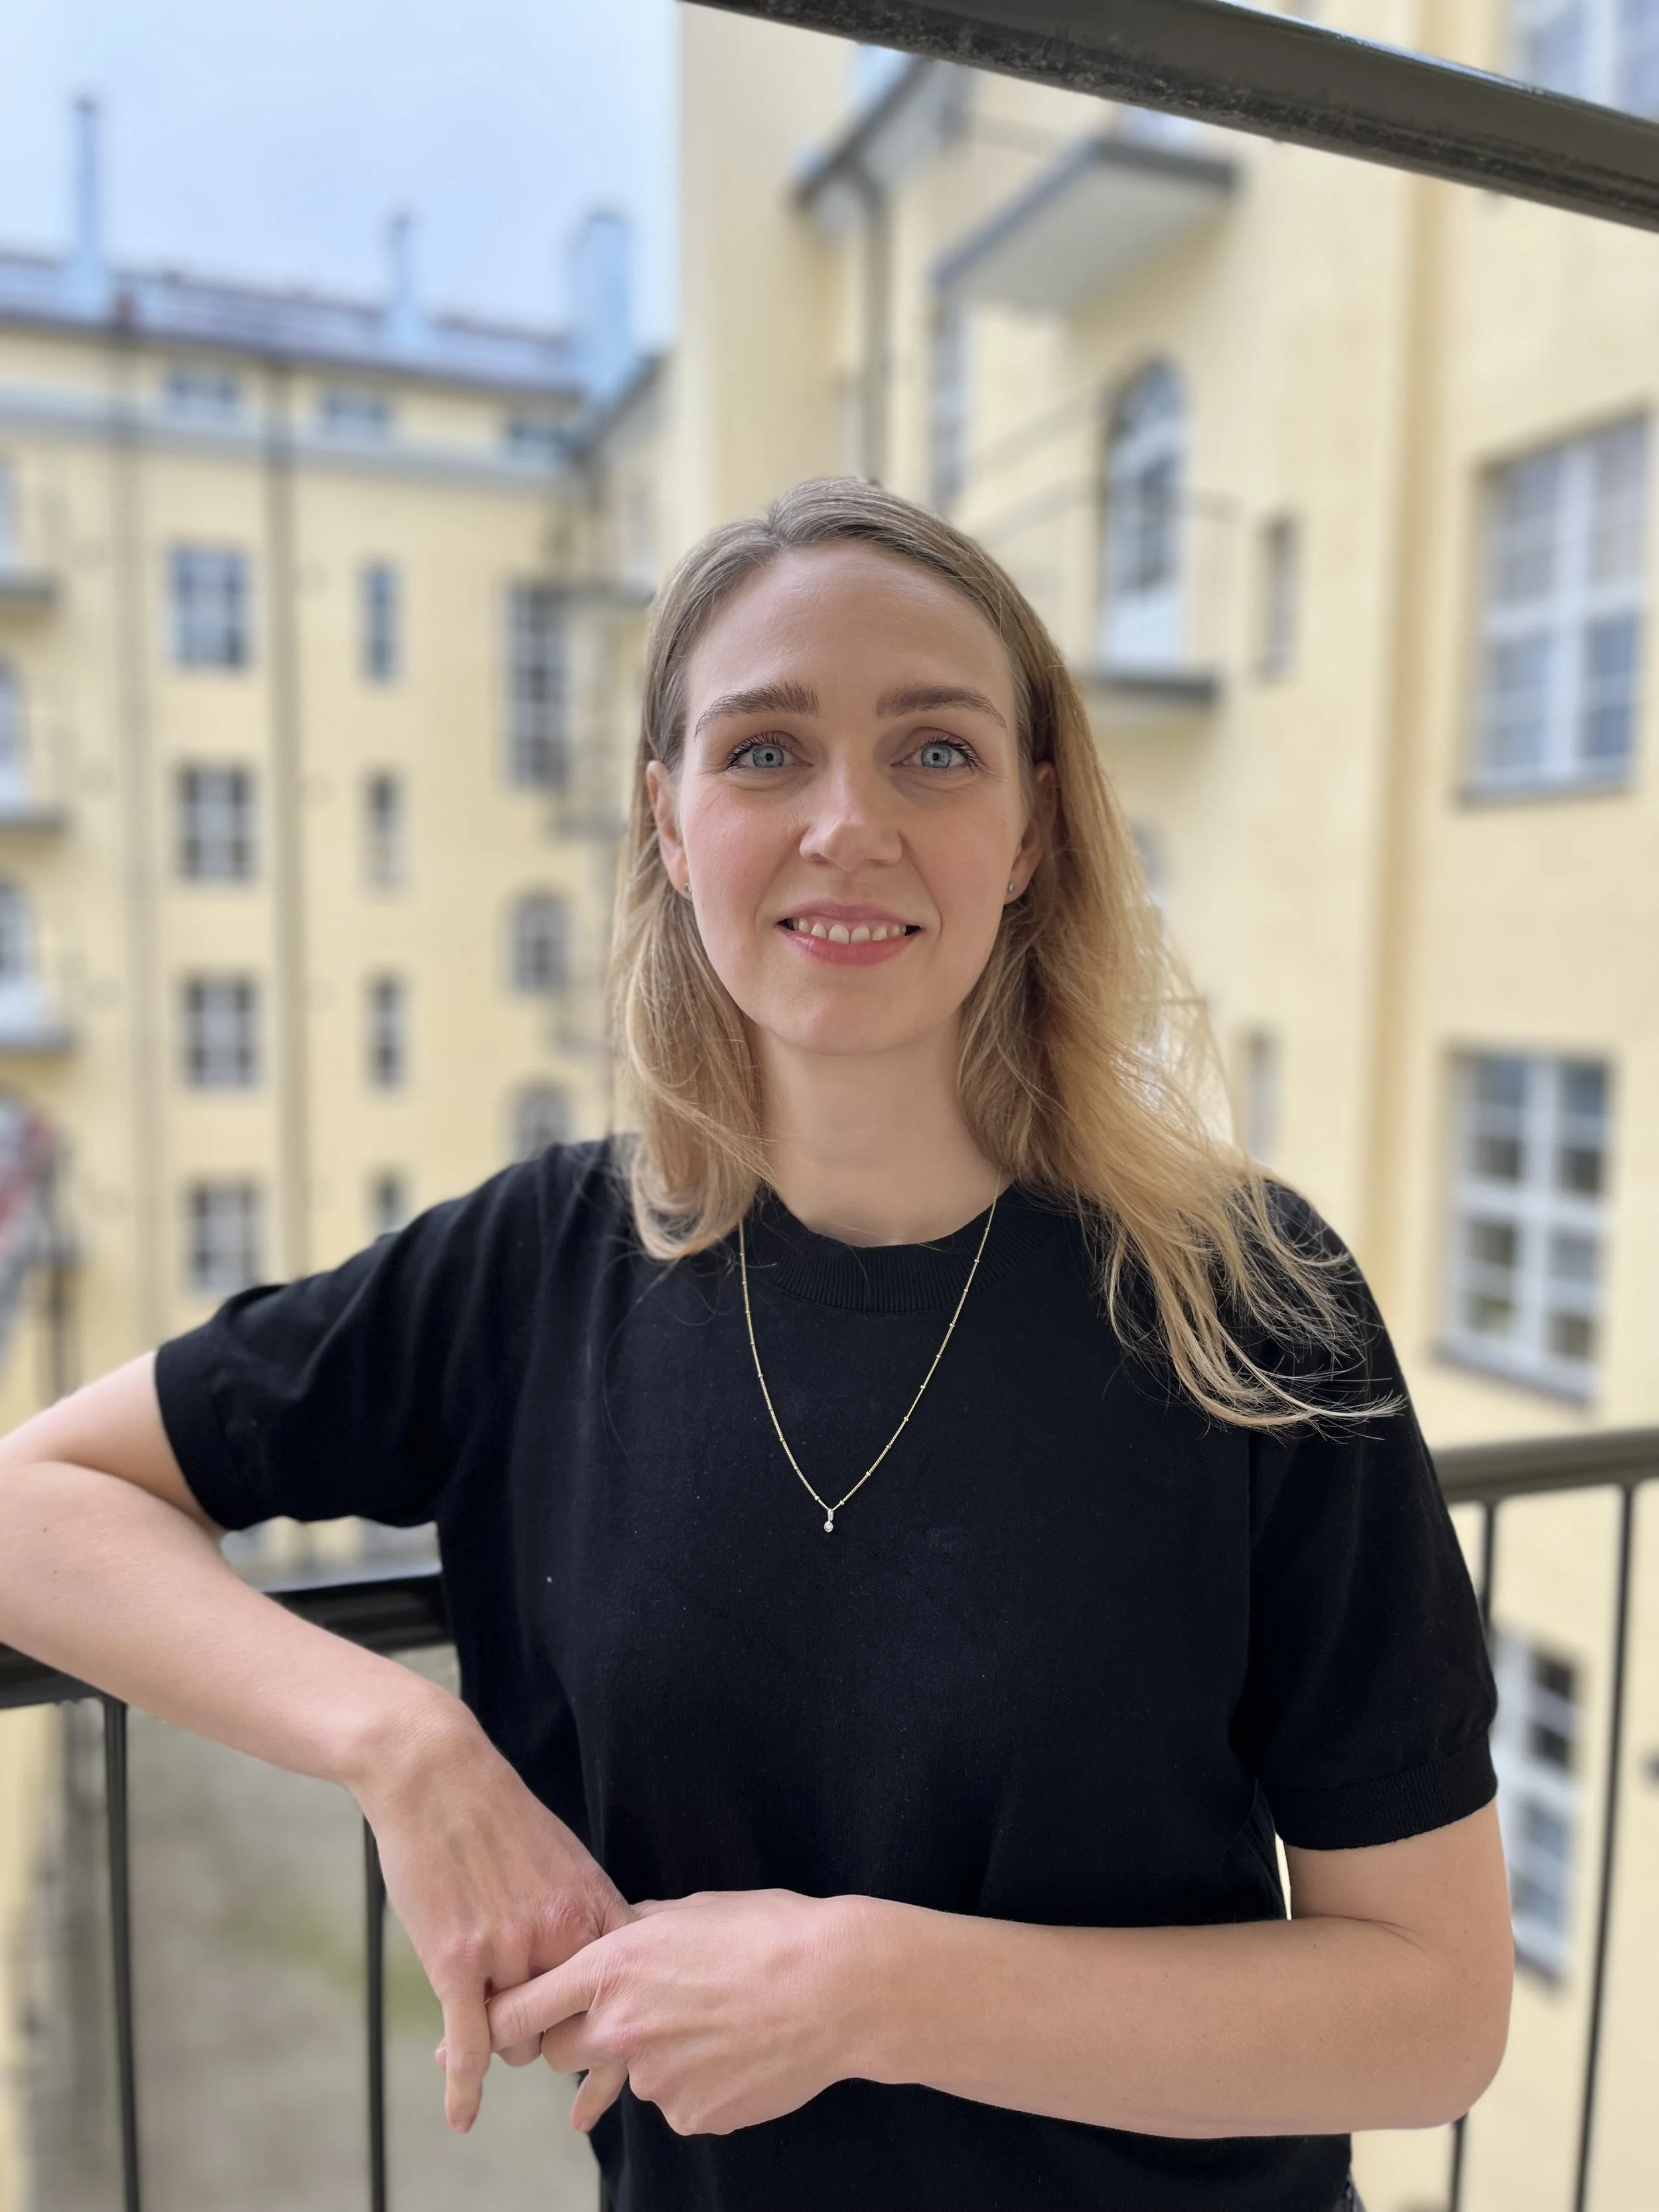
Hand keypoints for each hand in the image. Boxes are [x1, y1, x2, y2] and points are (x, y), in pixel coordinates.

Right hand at [353, 1691, 632, 2131]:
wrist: (438, 1774)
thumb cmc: (498, 1816)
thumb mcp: (564, 1860)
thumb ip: (584, 1916)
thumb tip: (606, 1965)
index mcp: (593, 1906)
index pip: (623, 1995)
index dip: (621, 2034)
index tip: (620, 2065)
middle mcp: (560, 1933)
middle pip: (569, 2027)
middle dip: (551, 2037)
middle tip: (535, 2035)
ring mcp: (508, 1949)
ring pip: (516, 2038)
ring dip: (500, 2035)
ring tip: (478, 2009)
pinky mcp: (456, 1960)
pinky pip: (470, 2044)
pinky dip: (465, 2086)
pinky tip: (463, 2114)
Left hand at [487, 1889, 875, 2137]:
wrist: (837, 1989)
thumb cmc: (768, 1933)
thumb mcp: (690, 1910)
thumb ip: (635, 1929)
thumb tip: (612, 1938)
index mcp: (613, 1968)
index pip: (520, 2008)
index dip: (497, 2019)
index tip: (480, 2027)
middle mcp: (620, 2030)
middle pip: (557, 2053)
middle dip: (574, 2038)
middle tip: (618, 2017)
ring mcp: (655, 2081)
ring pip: (628, 2075)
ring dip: (650, 2055)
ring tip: (710, 2022)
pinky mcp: (691, 2118)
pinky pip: (676, 2101)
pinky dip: (694, 2079)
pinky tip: (735, 2049)